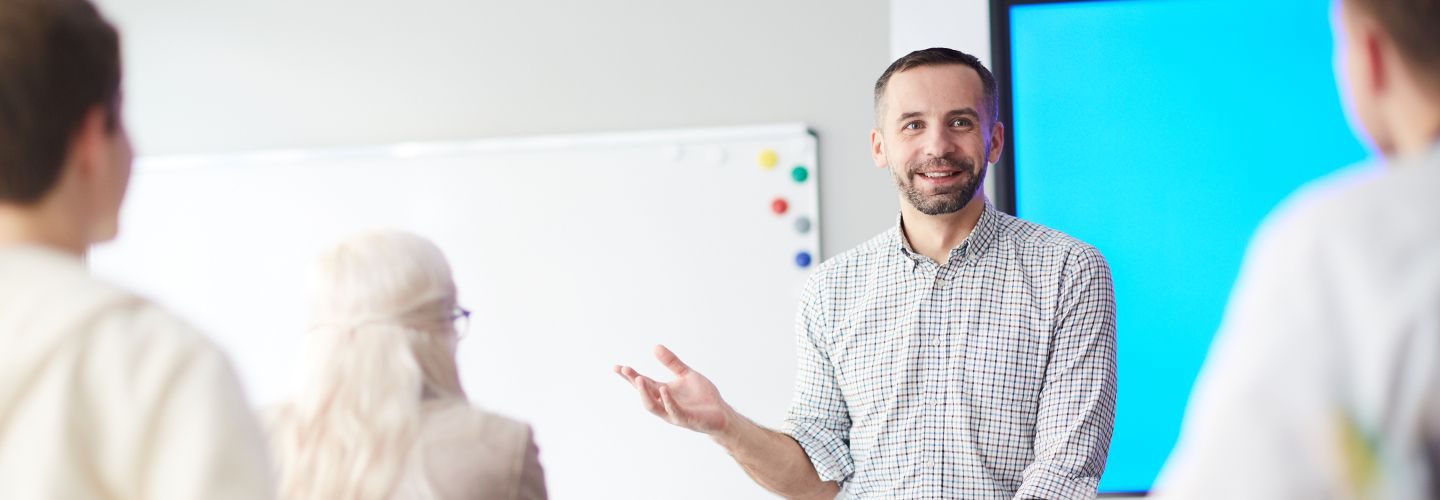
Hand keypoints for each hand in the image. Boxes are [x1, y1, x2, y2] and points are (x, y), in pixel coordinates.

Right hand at [614, 344, 733, 434]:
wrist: (721, 413)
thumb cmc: (703, 396)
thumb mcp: (686, 374)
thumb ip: (672, 362)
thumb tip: (655, 346)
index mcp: (663, 392)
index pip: (643, 382)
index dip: (630, 376)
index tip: (616, 367)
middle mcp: (664, 403)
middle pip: (644, 393)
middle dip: (634, 381)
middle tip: (624, 370)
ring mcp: (673, 413)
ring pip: (653, 406)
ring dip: (645, 393)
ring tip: (638, 379)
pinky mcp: (685, 419)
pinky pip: (674, 410)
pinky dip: (667, 400)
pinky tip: (663, 389)